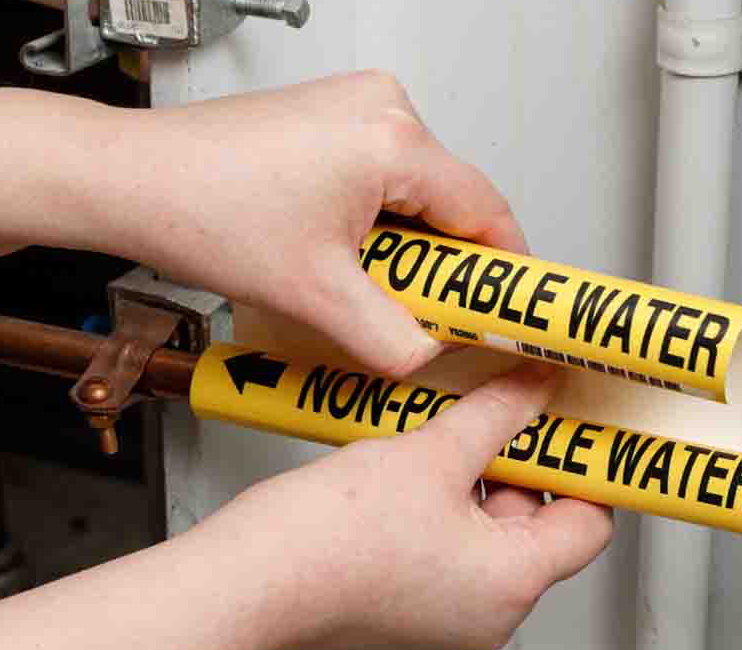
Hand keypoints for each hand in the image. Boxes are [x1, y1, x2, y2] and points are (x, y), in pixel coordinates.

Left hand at [32, 71, 524, 376]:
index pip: (488, 212)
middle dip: (452, 264)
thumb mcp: (317, 295)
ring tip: (381, 285)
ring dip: (416, 244)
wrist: (132, 179)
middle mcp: (382, 107)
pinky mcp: (334, 115)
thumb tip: (434, 359)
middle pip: (456, 201)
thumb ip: (393, 340)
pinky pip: (389, 173)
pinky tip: (356, 253)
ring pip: (422, 190)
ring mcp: (356, 104)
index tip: (513, 309)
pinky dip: (386, 218)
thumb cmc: (201, 209)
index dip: (507, 271)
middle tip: (436, 314)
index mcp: (393, 139)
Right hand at [200, 363, 613, 649]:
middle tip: (507, 407)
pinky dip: (444, 503)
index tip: (574, 426)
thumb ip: (497, 415)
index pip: (589, 524)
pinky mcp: (407, 607)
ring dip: (477, 477)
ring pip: (488, 533)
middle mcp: (488, 613)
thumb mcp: (432, 453)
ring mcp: (446, 615)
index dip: (586, 469)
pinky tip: (418, 459)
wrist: (245, 582)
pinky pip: (448, 547)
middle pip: (537, 526)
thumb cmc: (328, 539)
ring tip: (453, 425)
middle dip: (522, 463)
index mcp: (512, 585)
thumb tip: (536, 387)